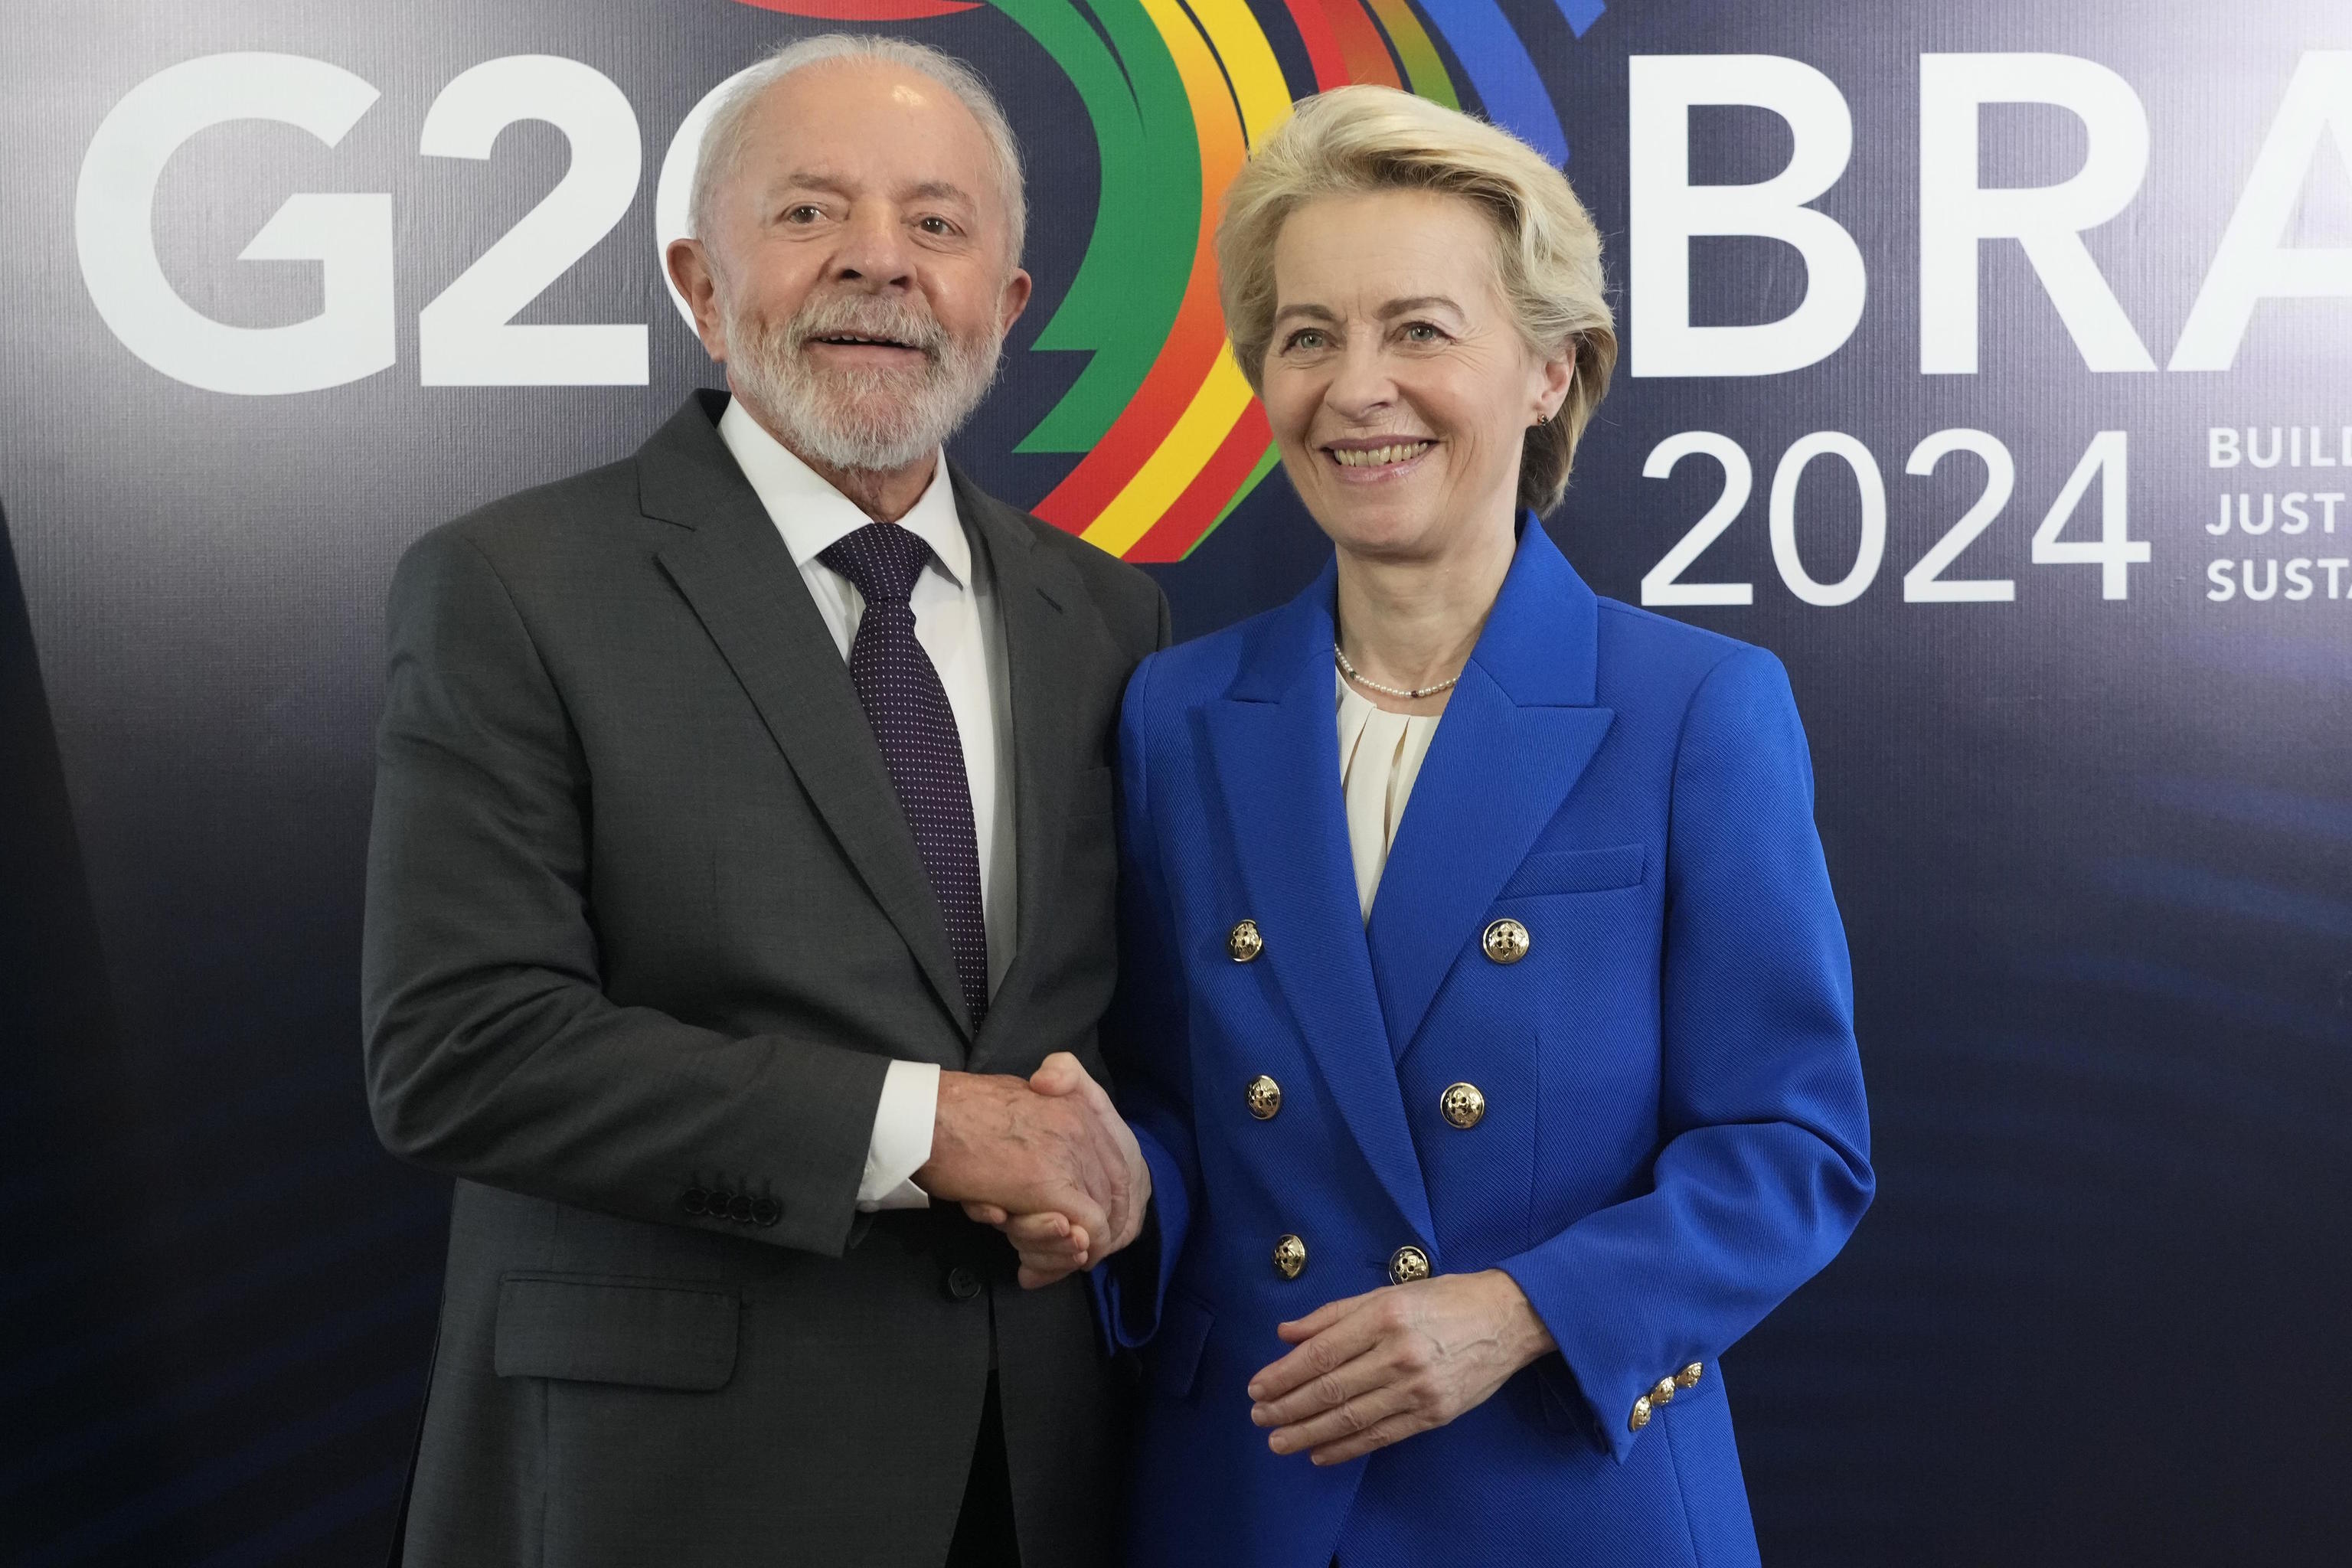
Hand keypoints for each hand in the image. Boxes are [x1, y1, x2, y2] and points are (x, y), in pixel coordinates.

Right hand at [959, 1053, 1151, 1287]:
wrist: (922, 1118)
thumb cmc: (956, 1113)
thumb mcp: (1019, 1100)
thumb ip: (1047, 1120)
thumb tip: (1060, 1159)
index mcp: (1080, 1106)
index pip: (1120, 1166)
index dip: (1108, 1206)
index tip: (1084, 1231)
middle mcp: (1083, 1127)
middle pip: (1113, 1195)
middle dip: (1091, 1235)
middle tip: (1062, 1258)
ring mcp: (1068, 1156)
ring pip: (1099, 1218)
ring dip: (1070, 1250)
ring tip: (1039, 1264)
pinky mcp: (1048, 1186)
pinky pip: (1086, 1230)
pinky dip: (1067, 1255)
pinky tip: (1033, 1269)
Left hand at [1246, 1270, 1555, 1464]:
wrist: (1507, 1319)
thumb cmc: (1443, 1299)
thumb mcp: (1387, 1293)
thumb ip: (1334, 1314)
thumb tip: (1287, 1334)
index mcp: (1384, 1317)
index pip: (1321, 1354)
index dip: (1283, 1375)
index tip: (1257, 1387)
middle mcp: (1399, 1354)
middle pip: (1330, 1389)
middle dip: (1288, 1407)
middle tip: (1259, 1418)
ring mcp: (1418, 1388)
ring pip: (1351, 1418)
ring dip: (1308, 1433)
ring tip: (1279, 1442)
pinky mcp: (1434, 1414)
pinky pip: (1381, 1436)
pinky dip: (1346, 1448)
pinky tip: (1320, 1452)